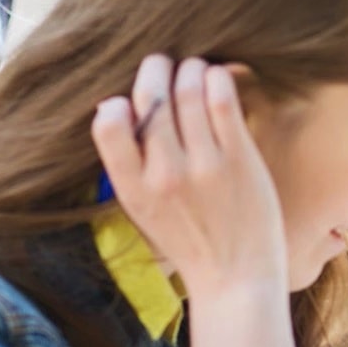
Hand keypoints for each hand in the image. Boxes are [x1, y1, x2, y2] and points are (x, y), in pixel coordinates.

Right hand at [92, 56, 289, 298]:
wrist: (237, 282)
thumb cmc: (190, 243)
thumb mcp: (142, 211)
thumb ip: (128, 166)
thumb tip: (112, 106)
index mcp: (133, 189)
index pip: (107, 125)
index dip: (118, 102)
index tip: (132, 100)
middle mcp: (165, 175)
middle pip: (151, 97)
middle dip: (156, 69)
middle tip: (164, 64)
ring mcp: (204, 166)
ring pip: (187, 89)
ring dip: (190, 69)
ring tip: (194, 70)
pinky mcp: (239, 159)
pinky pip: (222, 100)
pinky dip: (218, 78)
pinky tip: (219, 79)